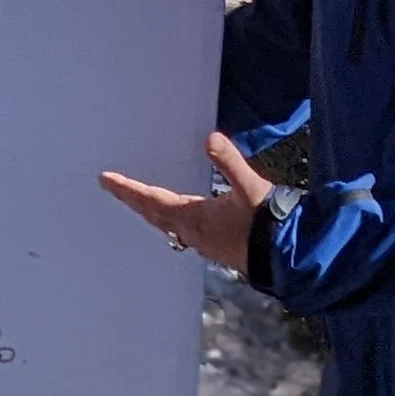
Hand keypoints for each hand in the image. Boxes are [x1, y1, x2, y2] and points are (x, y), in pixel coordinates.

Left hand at [100, 133, 274, 277]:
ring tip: (138, 202)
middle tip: (113, 188)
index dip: (127, 189)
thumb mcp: (250, 187)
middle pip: (153, 214)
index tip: (106, 180)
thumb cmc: (268, 224)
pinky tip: (177, 220)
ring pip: (167, 225)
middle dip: (132, 199)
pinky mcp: (217, 248)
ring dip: (149, 211)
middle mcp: (194, 233)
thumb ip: (230, 162)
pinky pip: (182, 232)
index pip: (152, 200)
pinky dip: (169, 221)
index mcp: (194, 217)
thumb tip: (211, 139)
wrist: (288, 256)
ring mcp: (204, 243)